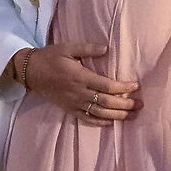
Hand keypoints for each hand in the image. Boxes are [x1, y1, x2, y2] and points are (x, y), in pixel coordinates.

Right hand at [10, 45, 139, 122]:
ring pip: (99, 113)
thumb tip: (107, 48)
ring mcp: (73, 103)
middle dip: (125, 105)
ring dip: (117, 116)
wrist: (30, 71)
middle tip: (140, 105)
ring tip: (132, 116)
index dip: (123, 88)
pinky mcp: (68, 109)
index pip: (107, 86)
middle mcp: (79, 92)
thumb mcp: (68, 48)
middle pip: (106, 102)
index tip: (136, 86)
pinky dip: (100, 122)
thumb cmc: (50, 57)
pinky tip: (110, 122)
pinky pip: (86, 119)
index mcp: (81, 77)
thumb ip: (88, 48)